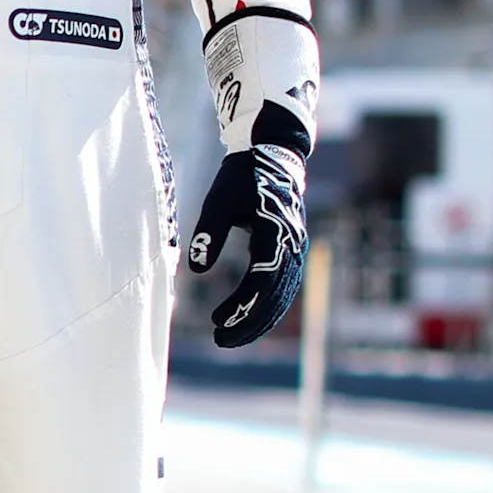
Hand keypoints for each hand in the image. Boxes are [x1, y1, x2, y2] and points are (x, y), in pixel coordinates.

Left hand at [184, 144, 306, 348]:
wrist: (272, 152)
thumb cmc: (243, 176)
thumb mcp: (219, 200)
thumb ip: (209, 233)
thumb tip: (196, 270)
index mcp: (277, 234)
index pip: (262, 281)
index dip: (242, 305)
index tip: (217, 321)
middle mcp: (293, 245)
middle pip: (276, 296)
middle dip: (250, 322)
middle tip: (222, 340)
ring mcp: (296, 249)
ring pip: (283, 295)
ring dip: (260, 319)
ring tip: (230, 336)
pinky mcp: (291, 249)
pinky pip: (283, 286)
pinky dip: (267, 305)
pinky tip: (246, 317)